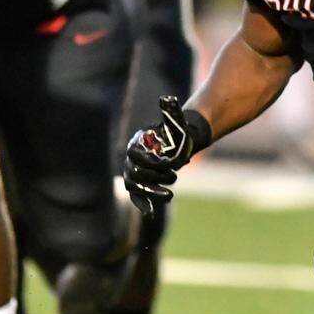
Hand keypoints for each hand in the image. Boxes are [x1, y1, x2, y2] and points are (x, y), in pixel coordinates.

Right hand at [124, 95, 211, 216]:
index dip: (149, 160)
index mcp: (138, 142)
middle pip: (136, 172)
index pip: (135, 154)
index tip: (165, 162)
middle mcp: (134, 158)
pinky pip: (138, 195)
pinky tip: (149, 214)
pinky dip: (142, 204)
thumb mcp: (176, 122)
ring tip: (169, 195)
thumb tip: (167, 99)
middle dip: (154, 177)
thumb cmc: (177, 132)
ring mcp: (136, 171)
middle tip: (174, 177)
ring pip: (137, 186)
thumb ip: (171, 112)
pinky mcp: (142, 184)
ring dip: (152, 192)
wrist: (180, 144)